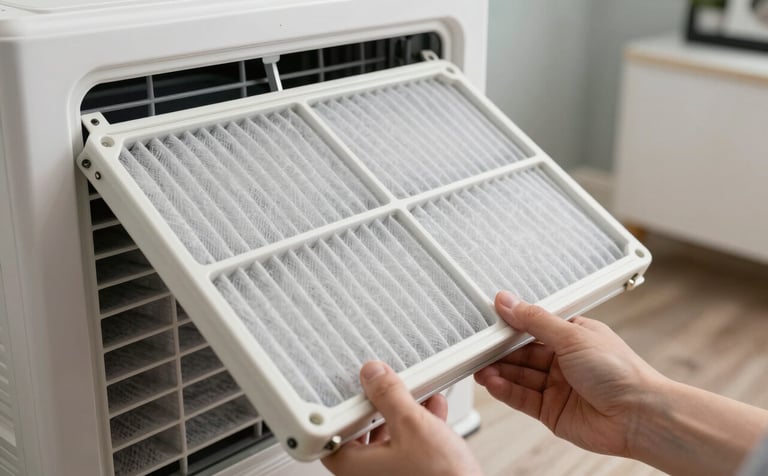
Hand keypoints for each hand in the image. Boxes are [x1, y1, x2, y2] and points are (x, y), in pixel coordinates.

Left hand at [322, 361, 481, 475]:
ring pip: (388, 439)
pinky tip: (432, 408)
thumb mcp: (412, 424)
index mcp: (355, 467)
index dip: (342, 410)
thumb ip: (388, 395)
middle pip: (362, 433)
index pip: (332, 435)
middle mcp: (368, 475)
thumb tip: (372, 375)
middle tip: (385, 389)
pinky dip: (418, 427)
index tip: (354, 391)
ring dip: (402, 413)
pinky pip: (408, 448)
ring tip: (415, 394)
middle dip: (378, 407)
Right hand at [475, 291, 664, 456]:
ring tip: (479, 366)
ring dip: (499, 371)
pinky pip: (522, 398)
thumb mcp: (572, 335)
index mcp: (573, 336)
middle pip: (522, 353)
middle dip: (499, 350)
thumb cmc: (621, 372)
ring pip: (519, 376)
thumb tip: (508, 301)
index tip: (489, 322)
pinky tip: (492, 382)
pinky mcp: (551, 411)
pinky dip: (505, 390)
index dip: (511, 325)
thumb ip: (534, 321)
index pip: (533, 327)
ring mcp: (557, 387)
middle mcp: (564, 361)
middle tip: (476, 346)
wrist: (639, 416)